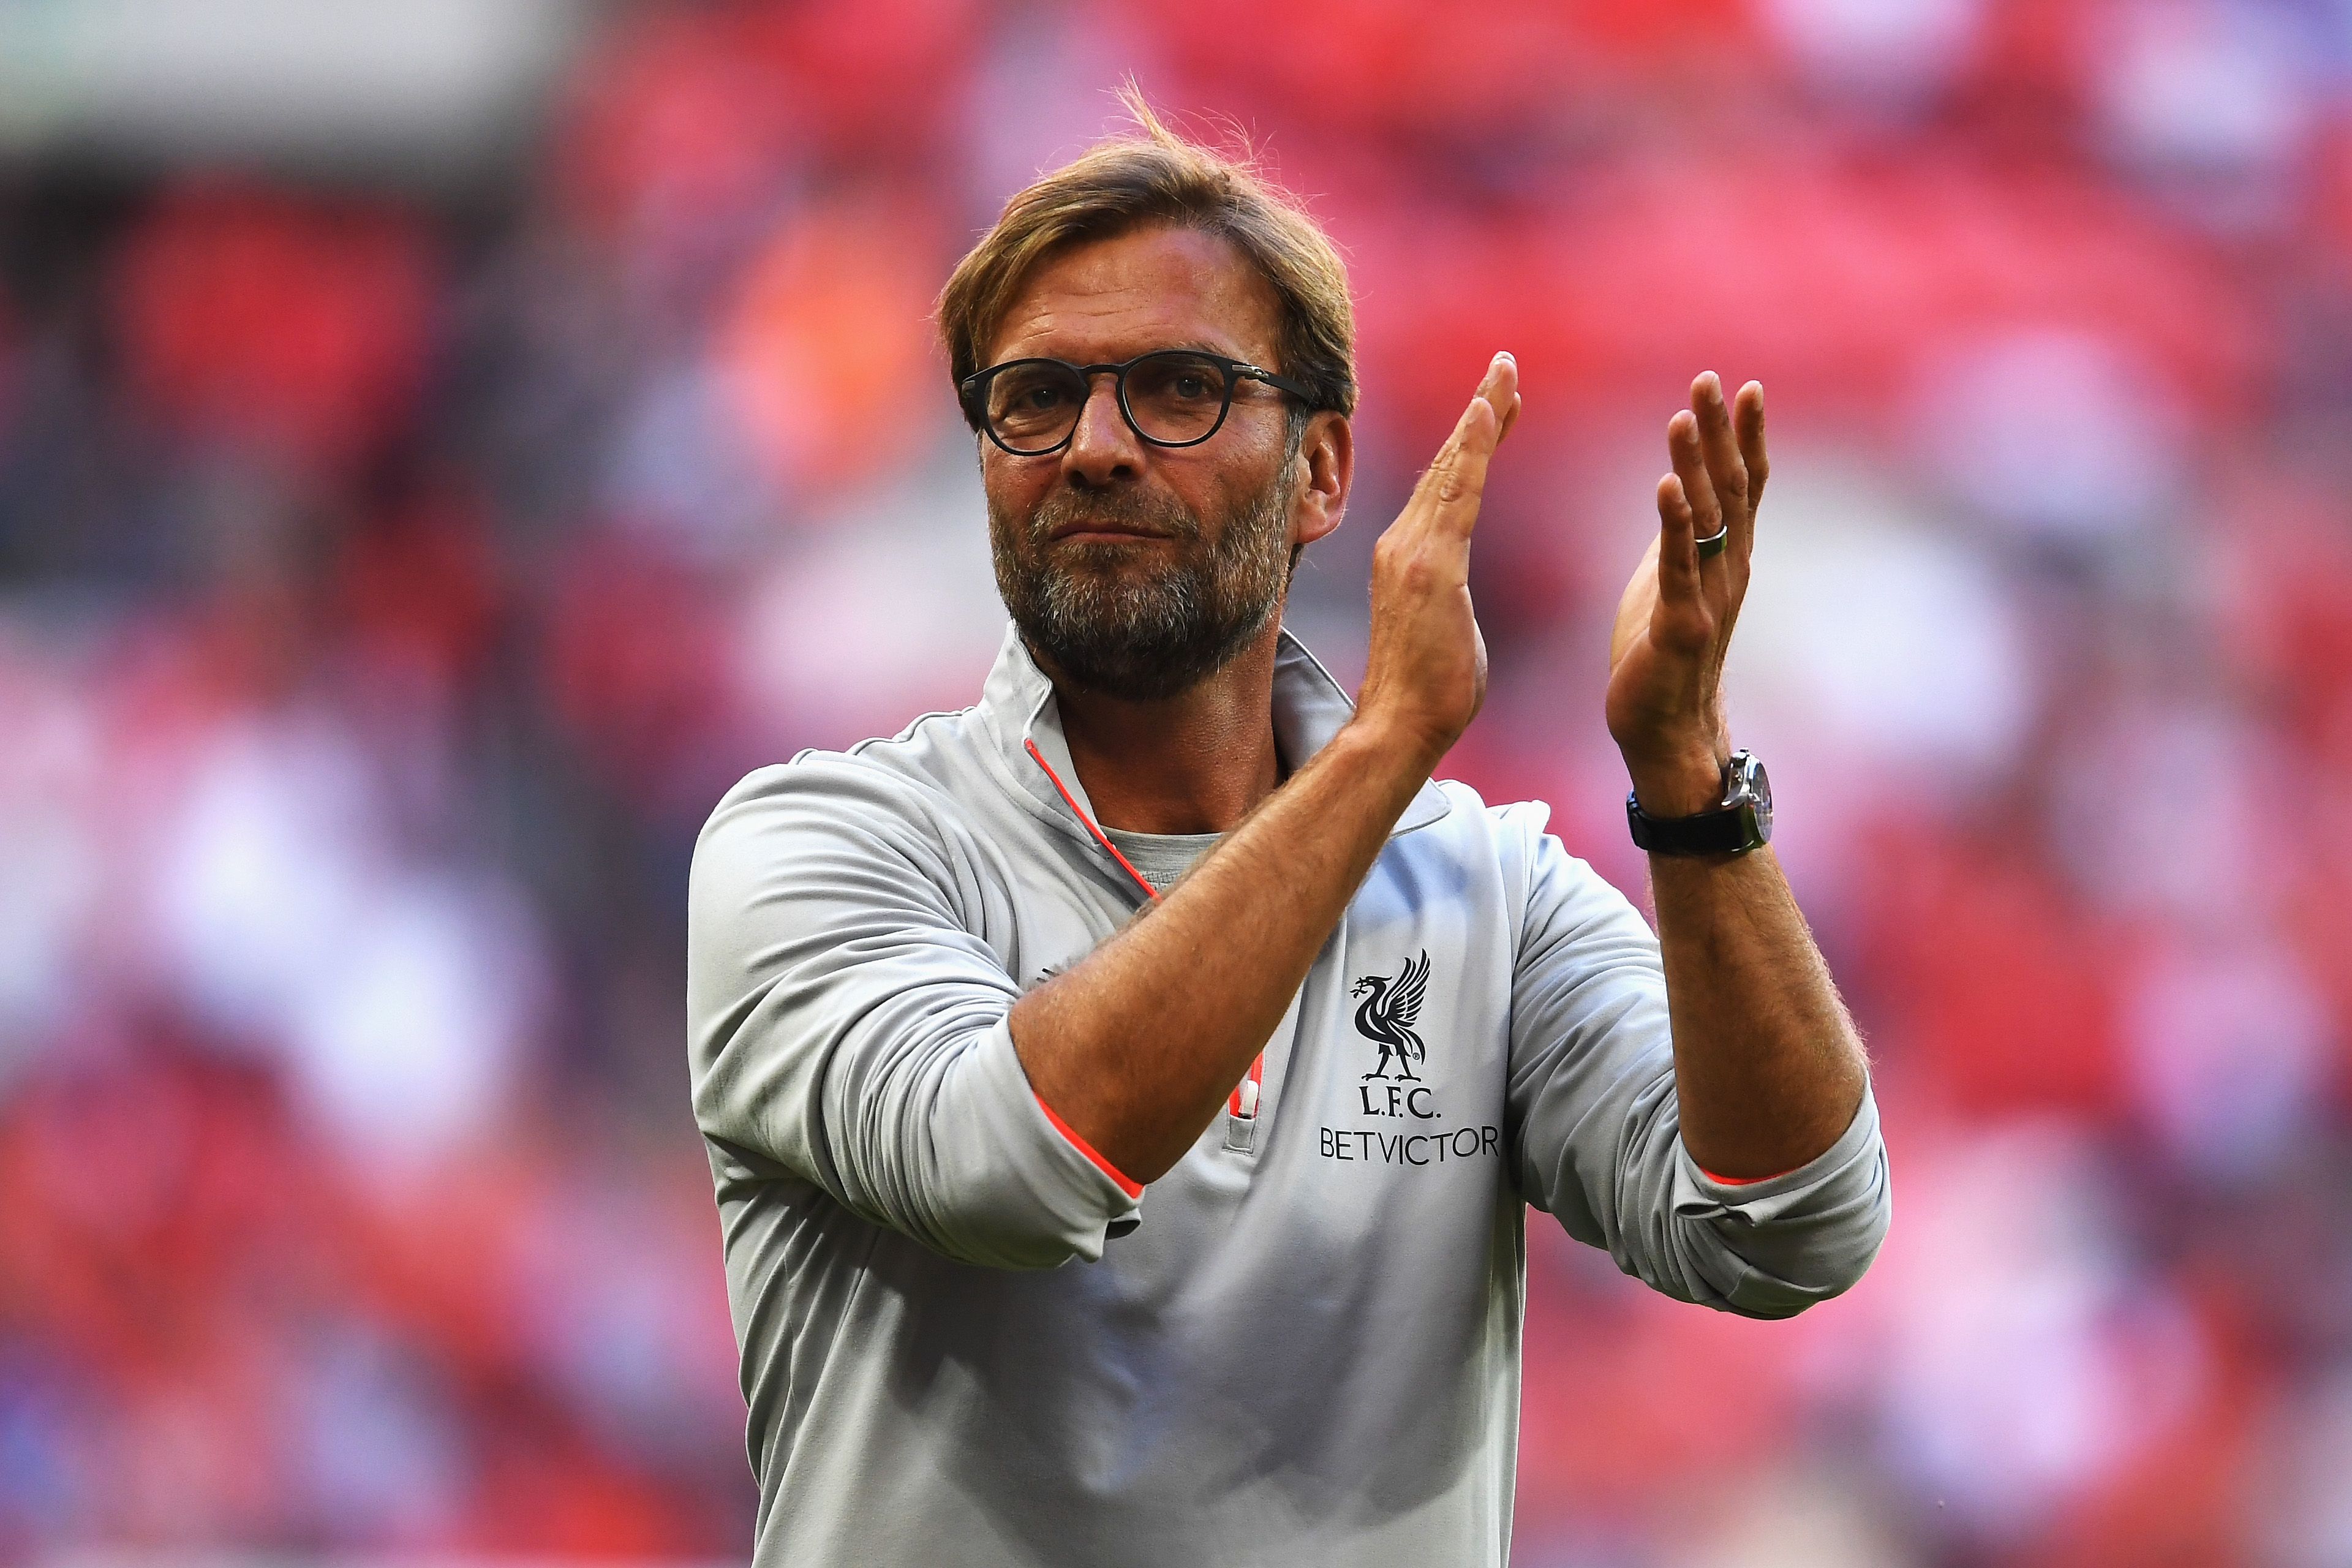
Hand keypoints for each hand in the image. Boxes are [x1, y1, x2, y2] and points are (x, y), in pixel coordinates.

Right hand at [1353, 352, 1521, 769]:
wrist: (1398, 728)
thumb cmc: (1428, 694)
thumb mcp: (1445, 629)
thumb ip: (1450, 598)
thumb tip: (1454, 602)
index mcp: (1409, 557)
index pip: (1446, 486)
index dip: (1471, 441)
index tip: (1496, 404)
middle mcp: (1403, 543)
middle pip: (1446, 464)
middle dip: (1479, 411)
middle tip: (1505, 364)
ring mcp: (1411, 551)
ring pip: (1451, 468)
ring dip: (1480, 415)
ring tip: (1505, 371)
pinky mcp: (1429, 565)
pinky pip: (1457, 493)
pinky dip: (1472, 448)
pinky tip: (1488, 411)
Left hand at [1606, 372, 1767, 816]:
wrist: (1665, 729)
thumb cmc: (1662, 652)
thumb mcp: (1672, 579)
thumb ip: (1682, 536)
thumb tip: (1682, 489)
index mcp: (1725, 556)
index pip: (1742, 483)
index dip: (1744, 434)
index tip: (1742, 386)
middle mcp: (1728, 569)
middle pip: (1731, 487)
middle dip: (1720, 431)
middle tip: (1710, 380)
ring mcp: (1709, 596)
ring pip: (1708, 519)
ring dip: (1695, 464)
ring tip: (1682, 417)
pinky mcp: (1681, 625)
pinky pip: (1679, 566)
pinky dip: (1674, 524)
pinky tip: (1666, 486)